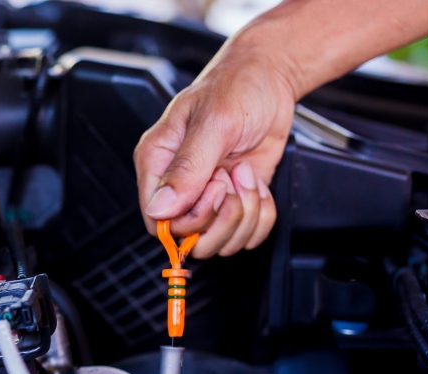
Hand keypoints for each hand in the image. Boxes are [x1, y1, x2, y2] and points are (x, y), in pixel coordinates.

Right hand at [134, 46, 296, 257]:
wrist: (270, 77)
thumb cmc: (237, 86)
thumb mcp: (213, 122)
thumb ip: (187, 167)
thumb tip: (160, 208)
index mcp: (157, 163)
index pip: (158, 221)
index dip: (190, 218)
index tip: (215, 188)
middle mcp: (178, 185)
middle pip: (190, 238)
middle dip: (222, 217)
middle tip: (232, 179)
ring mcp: (207, 196)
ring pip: (219, 242)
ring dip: (245, 215)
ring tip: (246, 175)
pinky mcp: (233, 201)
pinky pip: (245, 235)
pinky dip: (261, 216)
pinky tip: (257, 185)